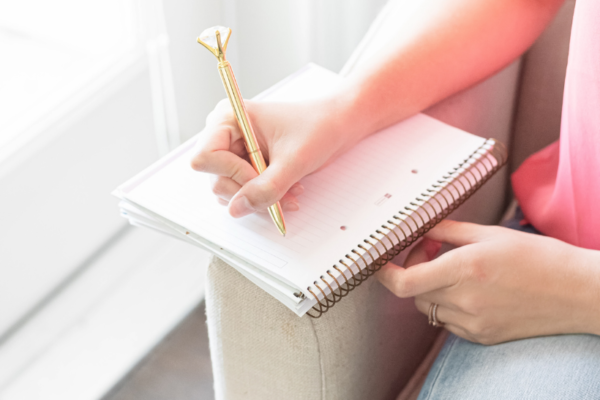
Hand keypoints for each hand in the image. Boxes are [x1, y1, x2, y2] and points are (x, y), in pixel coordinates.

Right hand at [190, 96, 362, 216]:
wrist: (338, 126)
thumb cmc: (318, 127)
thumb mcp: (293, 160)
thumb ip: (265, 188)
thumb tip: (236, 209)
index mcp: (228, 118)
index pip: (205, 158)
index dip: (231, 174)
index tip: (261, 176)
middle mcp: (225, 135)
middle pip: (216, 179)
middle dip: (251, 192)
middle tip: (282, 194)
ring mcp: (235, 153)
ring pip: (231, 192)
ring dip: (261, 199)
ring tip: (290, 192)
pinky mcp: (246, 167)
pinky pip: (245, 194)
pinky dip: (265, 198)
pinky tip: (288, 191)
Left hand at [376, 220, 599, 344]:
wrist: (577, 292)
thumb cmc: (539, 257)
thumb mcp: (491, 234)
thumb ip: (448, 232)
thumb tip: (421, 229)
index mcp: (466, 268)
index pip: (404, 282)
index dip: (385, 274)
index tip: (381, 262)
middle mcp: (465, 299)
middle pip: (413, 293)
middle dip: (413, 271)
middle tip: (432, 252)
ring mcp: (473, 323)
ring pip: (429, 307)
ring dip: (431, 289)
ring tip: (457, 271)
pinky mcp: (482, 337)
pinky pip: (449, 322)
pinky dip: (449, 305)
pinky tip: (472, 291)